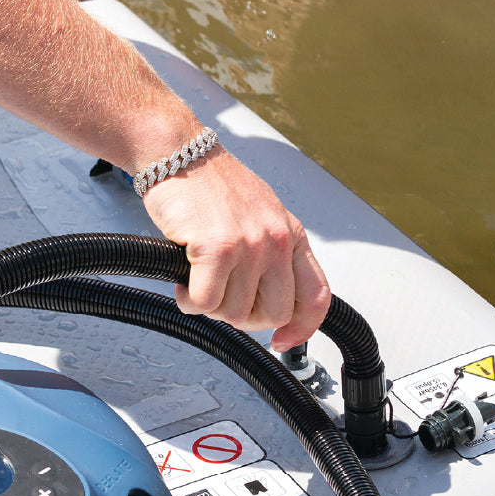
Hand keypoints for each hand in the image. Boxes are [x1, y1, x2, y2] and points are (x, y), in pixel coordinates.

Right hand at [141, 146, 330, 351]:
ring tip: (196, 280)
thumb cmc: (210, 185)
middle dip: (240, 317)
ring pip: (232, 313)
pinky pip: (203, 303)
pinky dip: (188, 300)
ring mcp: (249, 246)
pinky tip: (183, 280)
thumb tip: (264, 294)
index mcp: (290, 235)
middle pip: (271, 313)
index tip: (282, 341)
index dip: (301, 328)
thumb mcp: (258, 215)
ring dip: (207, 305)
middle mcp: (276, 241)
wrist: (178, 154)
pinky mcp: (217, 249)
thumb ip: (270, 253)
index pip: (315, 296)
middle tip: (220, 299)